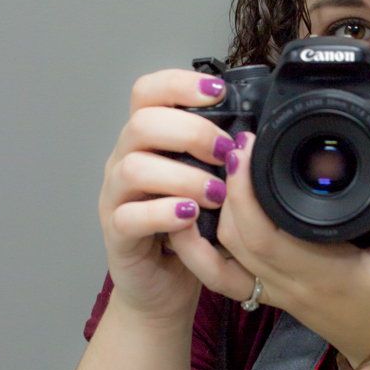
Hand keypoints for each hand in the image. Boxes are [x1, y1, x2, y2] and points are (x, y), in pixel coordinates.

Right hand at [98, 69, 255, 322]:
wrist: (164, 285)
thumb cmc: (190, 230)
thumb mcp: (210, 183)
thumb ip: (219, 156)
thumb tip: (253, 131)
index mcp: (147, 141)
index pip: (147, 92)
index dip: (179, 83)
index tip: (217, 92)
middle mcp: (125, 161)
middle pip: (142, 123)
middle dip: (191, 133)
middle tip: (225, 154)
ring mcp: (116, 197)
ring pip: (134, 168)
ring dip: (183, 177)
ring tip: (215, 195)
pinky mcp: (117, 233)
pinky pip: (130, 216)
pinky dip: (163, 213)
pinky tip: (190, 216)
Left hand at [170, 134, 369, 366]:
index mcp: (325, 274)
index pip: (263, 232)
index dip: (244, 189)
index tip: (247, 147)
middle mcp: (293, 286)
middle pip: (233, 238)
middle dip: (227, 188)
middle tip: (237, 145)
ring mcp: (280, 294)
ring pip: (225, 255)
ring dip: (217, 212)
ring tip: (228, 170)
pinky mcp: (277, 297)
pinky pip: (227, 276)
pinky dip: (206, 250)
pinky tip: (201, 220)